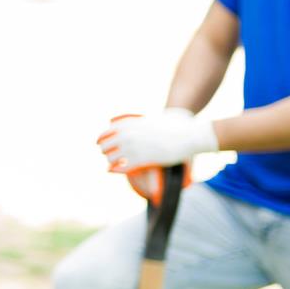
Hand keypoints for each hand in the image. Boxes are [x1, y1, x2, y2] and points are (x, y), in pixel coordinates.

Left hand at [97, 108, 217, 171]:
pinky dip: (116, 170)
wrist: (189, 135)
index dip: (101, 140)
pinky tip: (114, 171)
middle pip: (105, 146)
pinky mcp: (142, 160)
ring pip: (111, 158)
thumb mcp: (156, 117)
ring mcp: (134, 147)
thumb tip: (147, 118)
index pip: (106, 133)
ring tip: (112, 164)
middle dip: (106, 151)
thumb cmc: (177, 125)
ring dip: (111, 162)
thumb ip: (147, 119)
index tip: (100, 144)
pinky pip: (122, 168)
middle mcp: (128, 134)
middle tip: (109, 155)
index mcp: (130, 123)